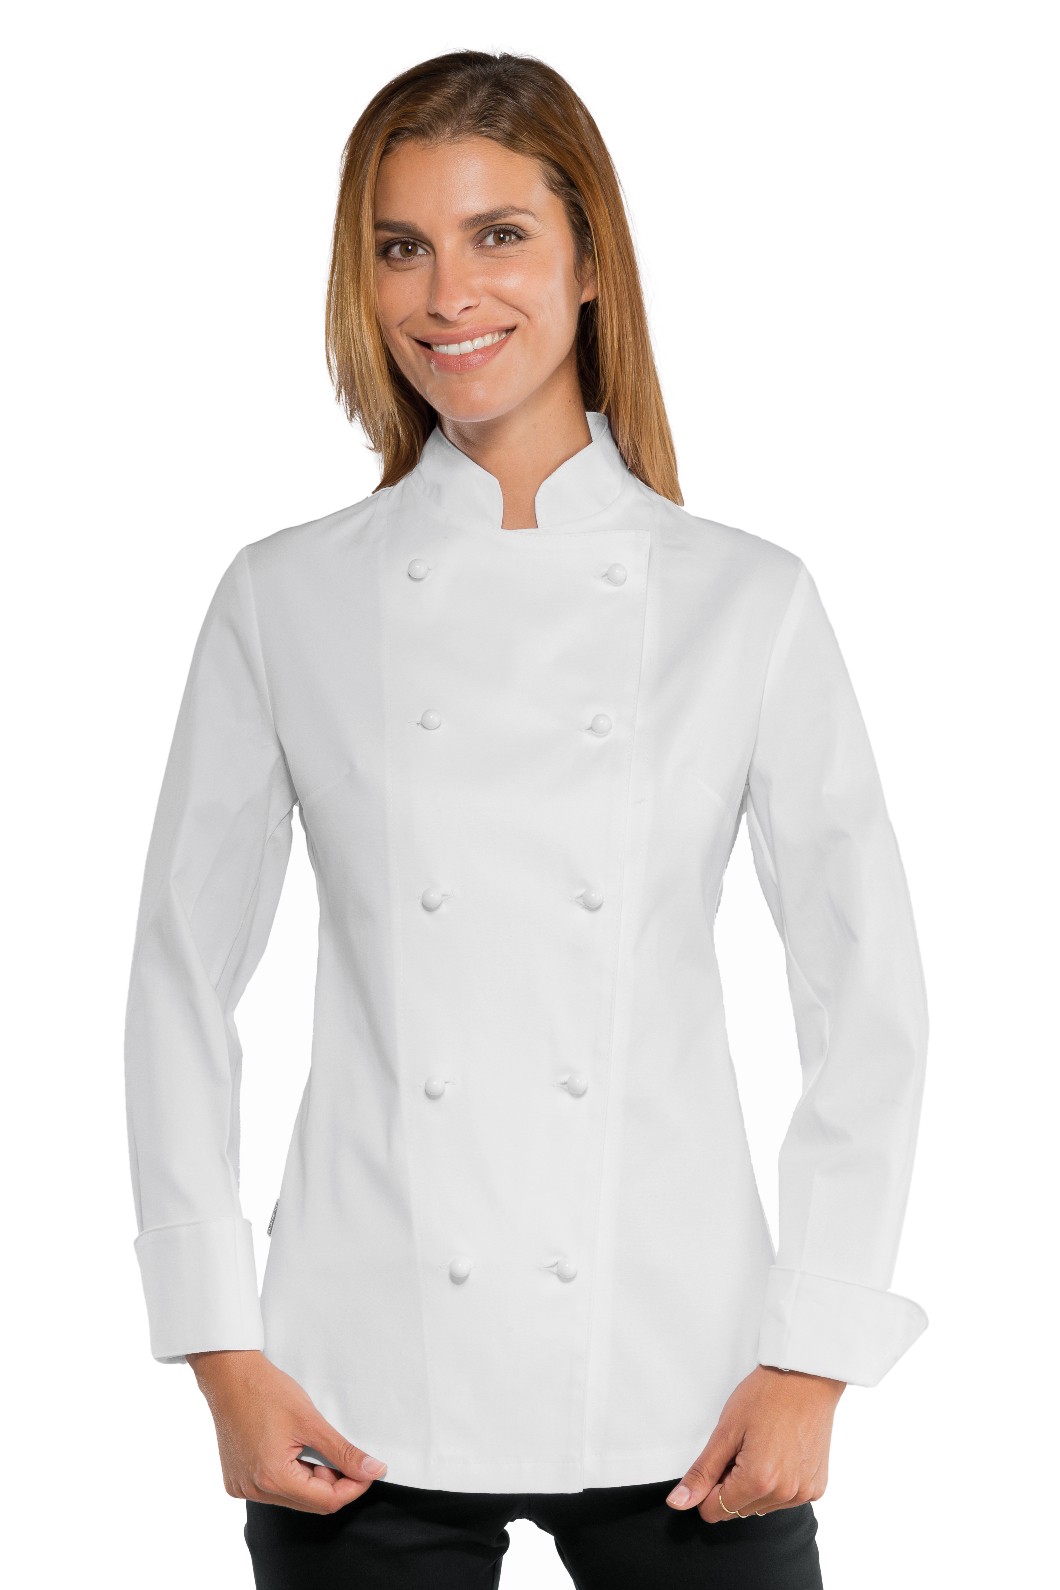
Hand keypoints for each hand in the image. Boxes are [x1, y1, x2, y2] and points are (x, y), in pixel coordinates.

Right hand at [187, 1349, 388, 1513]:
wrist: (229, 1376)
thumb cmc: (266, 1391)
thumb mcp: (311, 1421)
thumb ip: (343, 1452)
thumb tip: (372, 1470)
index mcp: (272, 1479)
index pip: (327, 1501)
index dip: (354, 1486)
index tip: (368, 1470)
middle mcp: (254, 1490)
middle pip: (310, 1503)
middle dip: (333, 1483)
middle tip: (341, 1454)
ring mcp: (242, 1487)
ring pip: (292, 1498)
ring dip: (311, 1480)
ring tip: (311, 1447)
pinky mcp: (236, 1480)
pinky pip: (272, 1490)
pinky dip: (290, 1476)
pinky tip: (291, 1451)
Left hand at [666, 1364, 844, 1523]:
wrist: (806, 1377)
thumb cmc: (766, 1396)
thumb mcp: (726, 1430)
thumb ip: (702, 1472)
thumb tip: (679, 1502)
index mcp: (758, 1481)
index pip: (716, 1511)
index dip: (708, 1487)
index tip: (718, 1460)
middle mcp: (784, 1494)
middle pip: (738, 1510)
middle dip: (731, 1485)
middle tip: (741, 1447)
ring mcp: (804, 1493)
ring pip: (760, 1506)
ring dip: (754, 1486)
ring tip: (762, 1447)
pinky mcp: (816, 1488)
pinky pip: (784, 1499)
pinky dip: (776, 1483)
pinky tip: (780, 1453)